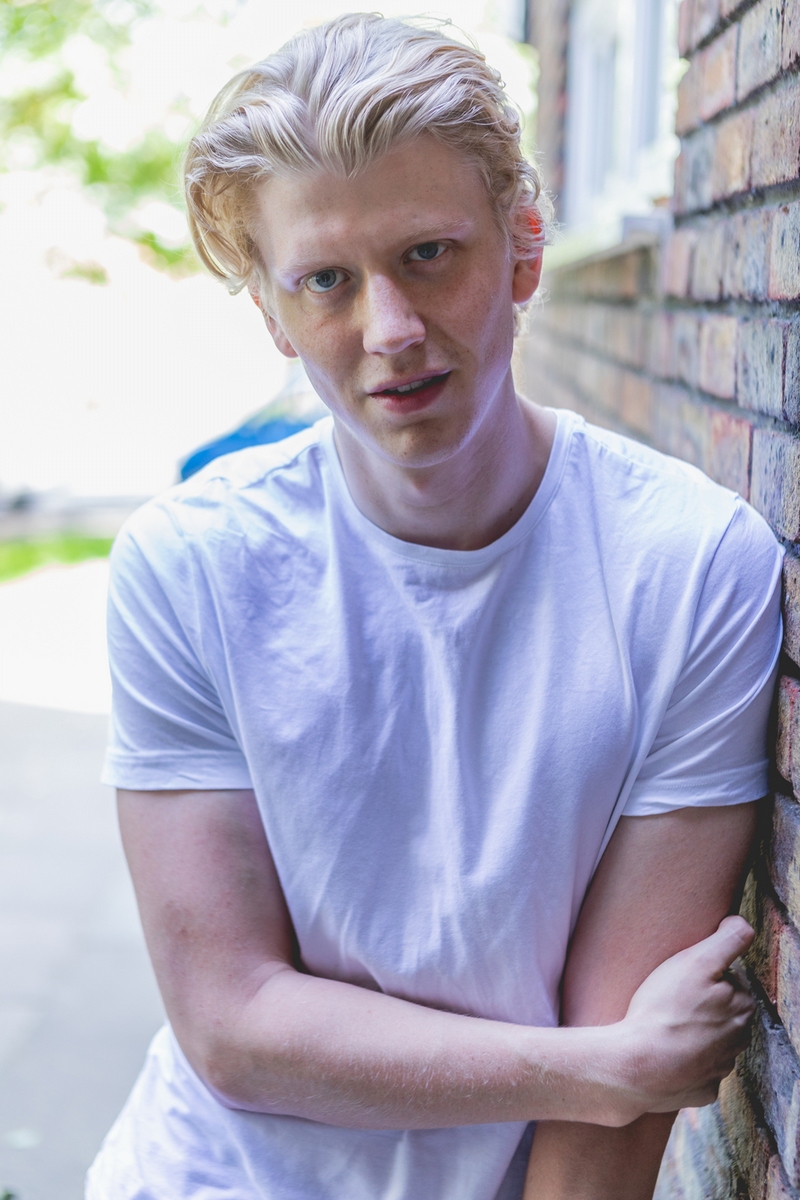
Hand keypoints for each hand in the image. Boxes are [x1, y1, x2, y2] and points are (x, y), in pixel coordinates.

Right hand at [612, 916, 754, 1122]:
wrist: (636, 1066)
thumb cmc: (663, 1010)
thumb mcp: (696, 961)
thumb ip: (728, 940)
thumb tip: (742, 925)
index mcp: (742, 1009)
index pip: (730, 983)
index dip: (706, 977)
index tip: (684, 980)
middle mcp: (737, 1043)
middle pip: (723, 1014)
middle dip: (703, 1006)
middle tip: (671, 1001)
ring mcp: (719, 1070)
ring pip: (711, 1043)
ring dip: (695, 1036)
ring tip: (665, 1026)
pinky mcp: (701, 1091)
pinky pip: (696, 1072)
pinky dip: (685, 1064)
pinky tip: (666, 1054)